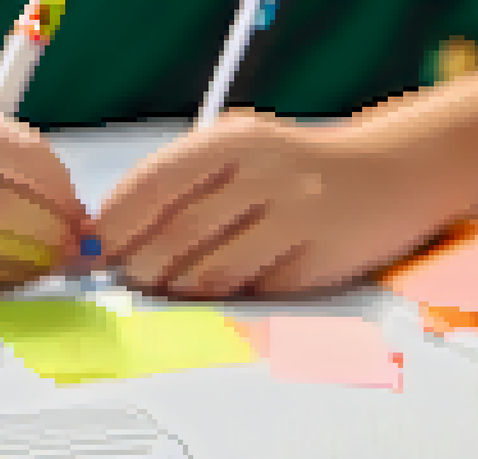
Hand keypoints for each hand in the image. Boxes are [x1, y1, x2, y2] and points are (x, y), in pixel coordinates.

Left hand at [98, 109, 458, 298]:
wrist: (389, 174)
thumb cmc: (294, 172)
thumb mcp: (237, 158)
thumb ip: (178, 188)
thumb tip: (105, 236)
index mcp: (232, 140)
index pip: (154, 184)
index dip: (113, 224)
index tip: (88, 252)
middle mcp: (263, 171)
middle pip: (176, 236)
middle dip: (141, 268)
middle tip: (132, 280)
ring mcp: (295, 215)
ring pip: (211, 272)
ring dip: (180, 290)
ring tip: (174, 287)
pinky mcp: (318, 258)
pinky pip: (254, 292)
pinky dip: (231, 298)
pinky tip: (233, 286)